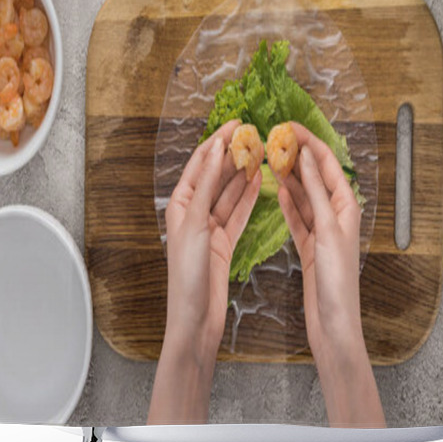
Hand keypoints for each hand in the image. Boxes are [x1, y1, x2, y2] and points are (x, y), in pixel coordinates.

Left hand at [148, 120, 260, 424]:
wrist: (196, 318)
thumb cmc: (187, 275)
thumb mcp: (196, 224)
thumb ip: (208, 186)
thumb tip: (215, 151)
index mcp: (180, 204)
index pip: (200, 163)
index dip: (218, 141)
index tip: (237, 123)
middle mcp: (194, 212)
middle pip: (216, 175)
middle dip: (234, 154)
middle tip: (255, 136)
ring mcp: (211, 226)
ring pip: (230, 192)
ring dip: (244, 173)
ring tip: (262, 154)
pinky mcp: (225, 241)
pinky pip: (239, 212)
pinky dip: (249, 197)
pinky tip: (259, 181)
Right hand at [278, 122, 384, 426]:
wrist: (333, 322)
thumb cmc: (336, 279)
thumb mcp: (327, 229)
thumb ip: (316, 191)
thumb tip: (307, 156)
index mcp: (346, 206)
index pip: (327, 163)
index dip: (308, 141)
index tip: (288, 126)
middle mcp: (336, 213)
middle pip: (315, 176)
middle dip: (296, 155)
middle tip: (275, 139)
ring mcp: (322, 229)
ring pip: (304, 194)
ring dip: (289, 176)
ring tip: (271, 157)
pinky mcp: (309, 244)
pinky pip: (297, 215)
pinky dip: (288, 201)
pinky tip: (277, 188)